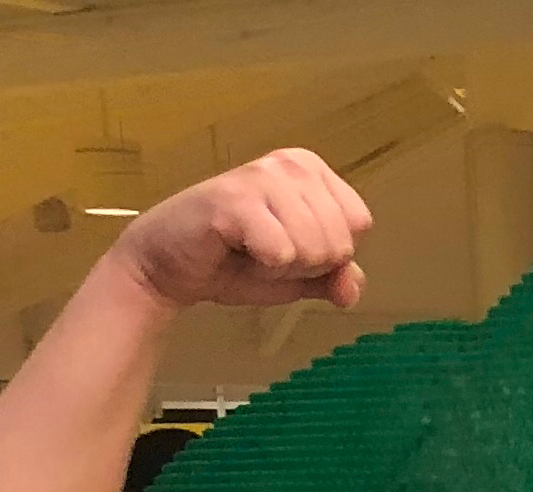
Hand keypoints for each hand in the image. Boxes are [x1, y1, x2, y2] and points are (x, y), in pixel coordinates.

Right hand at [109, 148, 370, 313]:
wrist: (173, 266)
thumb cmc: (237, 262)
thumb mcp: (299, 275)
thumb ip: (334, 278)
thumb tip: (352, 287)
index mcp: (311, 170)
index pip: (359, 224)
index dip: (329, 254)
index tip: (290, 247)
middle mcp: (291, 163)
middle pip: (340, 241)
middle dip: (307, 264)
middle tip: (266, 252)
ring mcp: (263, 177)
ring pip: (315, 249)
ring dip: (283, 266)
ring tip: (251, 250)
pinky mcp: (236, 200)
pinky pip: (283, 253)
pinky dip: (264, 267)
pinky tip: (237, 249)